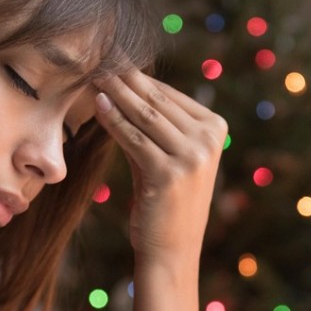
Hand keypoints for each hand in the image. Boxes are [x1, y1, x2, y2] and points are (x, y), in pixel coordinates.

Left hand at [93, 70, 226, 264]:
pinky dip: (113, 120)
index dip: (138, 77)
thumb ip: (153, 124)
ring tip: (94, 76)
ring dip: (116, 93)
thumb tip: (123, 83)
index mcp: (216, 129)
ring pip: (144, 115)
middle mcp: (208, 140)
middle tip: (99, 59)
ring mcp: (192, 156)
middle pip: (157, 101)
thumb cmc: (165, 202)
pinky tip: (98, 105)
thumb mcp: (167, 156)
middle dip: (125, 79)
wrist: (172, 250)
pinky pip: (133, 138)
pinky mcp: (169, 173)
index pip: (169, 95)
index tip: (114, 60)